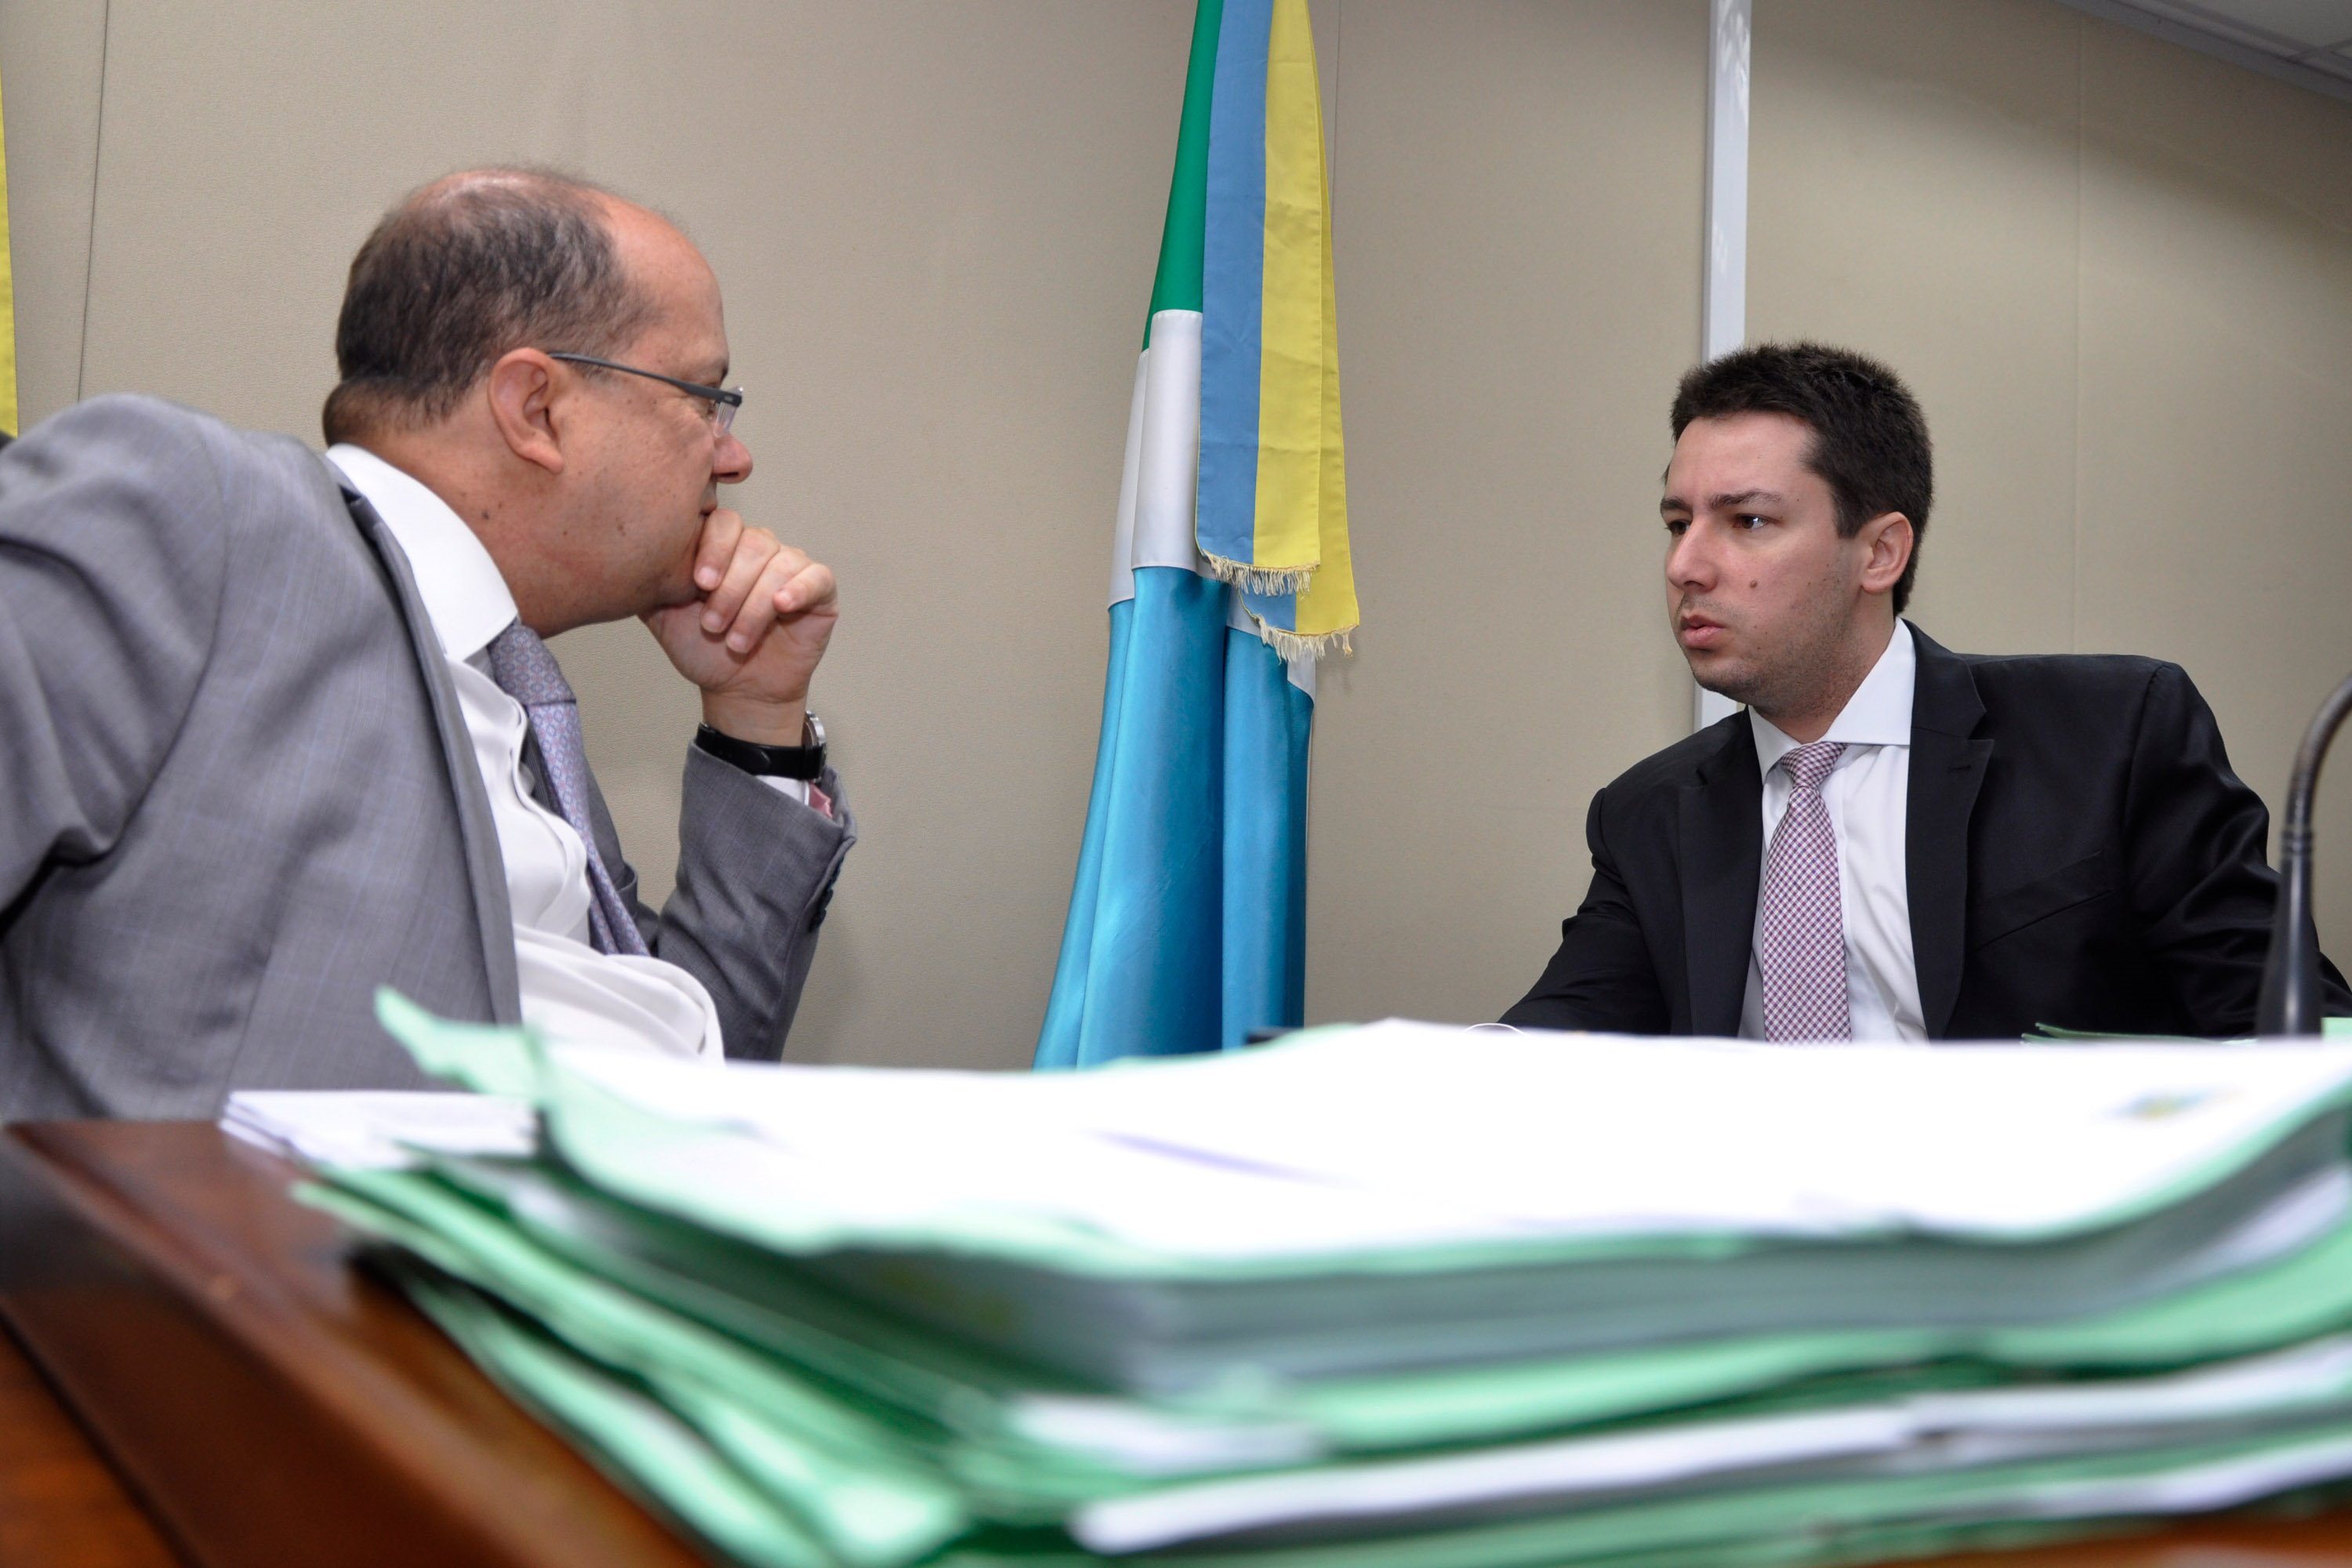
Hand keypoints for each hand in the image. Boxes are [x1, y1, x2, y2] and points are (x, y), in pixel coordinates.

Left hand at [643, 507, 836, 743]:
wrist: (738, 690)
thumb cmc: (705, 650)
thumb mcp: (664, 615)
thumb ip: (648, 582)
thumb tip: (619, 555)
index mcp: (724, 546)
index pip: (723, 522)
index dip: (712, 549)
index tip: (699, 584)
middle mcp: (760, 548)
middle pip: (752, 543)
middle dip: (730, 588)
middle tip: (712, 624)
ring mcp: (792, 565)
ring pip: (779, 564)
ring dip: (754, 606)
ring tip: (736, 641)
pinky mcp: (820, 589)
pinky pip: (817, 577)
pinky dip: (799, 589)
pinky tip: (782, 606)